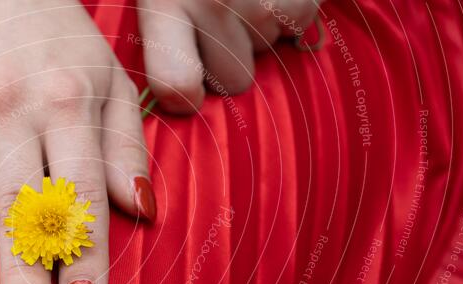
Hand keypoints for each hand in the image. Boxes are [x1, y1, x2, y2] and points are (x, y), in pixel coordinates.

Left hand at [137, 0, 319, 111]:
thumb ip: (161, 39)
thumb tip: (180, 96)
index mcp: (166, 3)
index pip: (176, 84)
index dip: (184, 95)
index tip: (186, 89)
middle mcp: (213, 1)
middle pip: (234, 79)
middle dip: (231, 58)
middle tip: (219, 19)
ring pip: (268, 52)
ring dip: (260, 30)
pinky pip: (301, 26)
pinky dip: (291, 10)